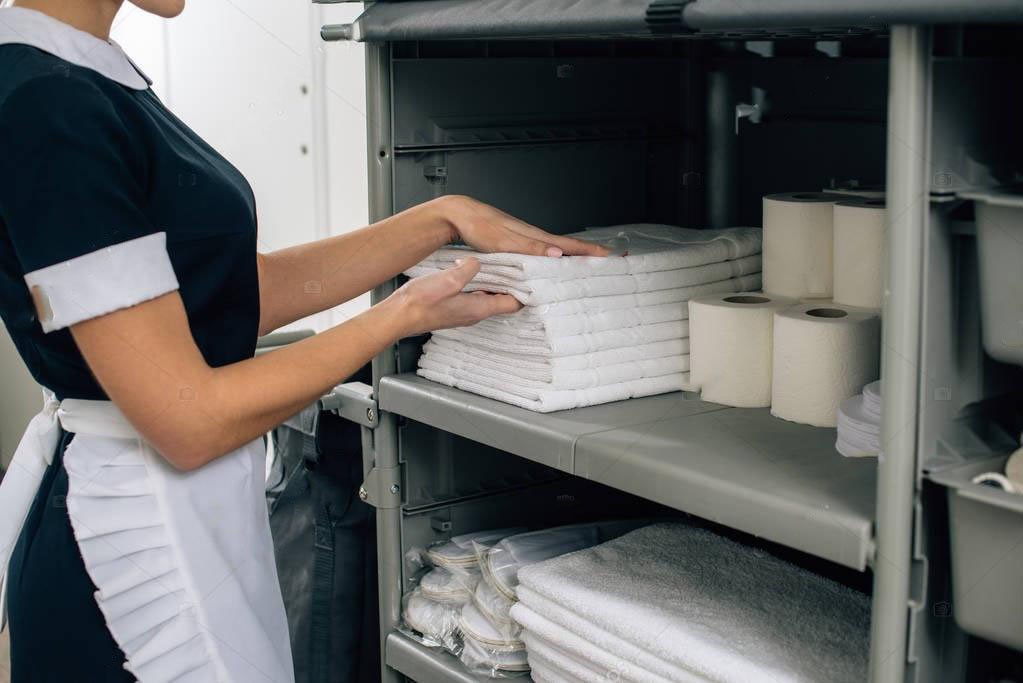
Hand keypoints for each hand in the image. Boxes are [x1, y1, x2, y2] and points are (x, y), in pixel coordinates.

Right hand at [385, 257, 520, 335]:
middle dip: (512, 284)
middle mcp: (474, 313)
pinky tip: (472, 271)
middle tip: (518, 266)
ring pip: (488, 297)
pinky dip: (479, 284)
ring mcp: (463, 311)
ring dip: (494, 283)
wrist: (397, 317)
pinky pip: (473, 296)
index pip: (514, 304)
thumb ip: (468, 269)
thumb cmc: (419, 304)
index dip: (526, 291)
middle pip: (503, 300)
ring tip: (499, 265)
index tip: (532, 276)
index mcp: (479, 308)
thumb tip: (477, 262)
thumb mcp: (448, 280)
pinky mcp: (453, 307)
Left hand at [436, 195, 609, 257]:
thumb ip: (531, 248)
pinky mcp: (515, 242)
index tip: (608, 255)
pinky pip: (541, 251)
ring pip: (554, 249)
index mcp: (534, 236)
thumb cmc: (478, 226)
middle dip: (587, 254)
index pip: (569, 245)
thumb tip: (557, 255)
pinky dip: (553, 257)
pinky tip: (552, 264)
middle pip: (566, 247)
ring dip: (572, 256)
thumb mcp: (504, 241)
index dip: (589, 250)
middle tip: (606, 261)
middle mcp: (533, 236)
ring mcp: (525, 238)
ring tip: (586, 265)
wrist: (459, 214)